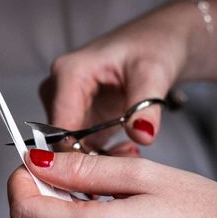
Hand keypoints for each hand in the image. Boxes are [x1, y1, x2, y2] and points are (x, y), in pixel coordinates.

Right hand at [39, 2, 191, 150]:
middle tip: (129, 158)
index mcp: (68, 73)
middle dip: (92, 158)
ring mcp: (64, 101)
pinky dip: (100, 154)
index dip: (78, 156)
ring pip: (69, 146)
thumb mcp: (154, 74)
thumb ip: (146, 106)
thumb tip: (142, 136)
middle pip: (60, 139)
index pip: (59, 127)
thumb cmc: (152, 47)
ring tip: (131, 152)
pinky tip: (125, 149)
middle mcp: (58, 87)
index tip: (107, 174)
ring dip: (98, 158)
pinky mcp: (75, 114)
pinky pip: (79, 145)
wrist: (157, 43)